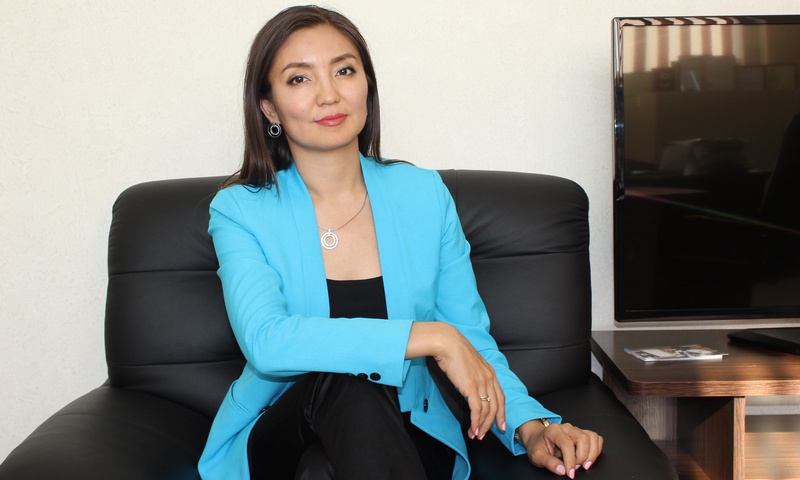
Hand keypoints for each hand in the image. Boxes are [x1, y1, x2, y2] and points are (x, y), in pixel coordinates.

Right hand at [406, 322, 505, 439]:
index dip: (501, 412)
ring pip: (487, 410)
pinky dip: (476, 422)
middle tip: (486, 434)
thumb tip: (470, 386)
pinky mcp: (471, 387)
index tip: (500, 424)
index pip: (500, 396)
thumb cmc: (453, 351)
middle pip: (496, 406)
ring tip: (476, 435)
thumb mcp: (469, 364)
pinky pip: (477, 410)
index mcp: (490, 372)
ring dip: (482, 425)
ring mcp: (481, 383)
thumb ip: (473, 375)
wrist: (446, 343)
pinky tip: (473, 429)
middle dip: (492, 423)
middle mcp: (489, 378)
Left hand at [518, 420, 602, 478]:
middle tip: (575, 468)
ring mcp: (576, 430)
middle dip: (582, 457)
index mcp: (554, 431)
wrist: (537, 438)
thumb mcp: (537, 456)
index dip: (571, 460)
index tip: (570, 472)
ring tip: (584, 464)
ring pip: (592, 437)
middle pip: (583, 438)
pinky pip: (596, 438)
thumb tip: (562, 470)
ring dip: (592, 453)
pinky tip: (589, 458)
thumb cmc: (537, 446)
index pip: (567, 443)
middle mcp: (567, 428)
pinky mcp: (582, 434)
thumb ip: (549, 463)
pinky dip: (596, 449)